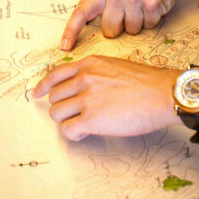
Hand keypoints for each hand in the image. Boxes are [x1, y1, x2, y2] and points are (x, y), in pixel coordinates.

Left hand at [33, 55, 177, 140]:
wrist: (161, 93)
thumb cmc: (145, 82)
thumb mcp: (114, 66)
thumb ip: (95, 73)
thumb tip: (82, 88)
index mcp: (89, 64)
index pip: (55, 74)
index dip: (43, 85)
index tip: (37, 93)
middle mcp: (84, 79)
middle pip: (54, 97)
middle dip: (61, 107)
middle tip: (73, 114)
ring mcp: (87, 99)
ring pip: (57, 113)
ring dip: (66, 121)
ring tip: (82, 124)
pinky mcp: (92, 120)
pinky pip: (67, 130)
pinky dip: (73, 134)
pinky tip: (85, 133)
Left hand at [61, 0, 177, 50]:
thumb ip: (100, 8)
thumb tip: (87, 34)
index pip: (82, 12)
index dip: (71, 30)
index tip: (65, 46)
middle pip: (110, 31)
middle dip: (118, 27)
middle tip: (126, 13)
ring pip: (131, 31)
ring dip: (136, 24)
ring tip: (139, 8)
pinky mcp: (152, 3)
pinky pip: (148, 26)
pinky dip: (150, 21)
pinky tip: (150, 8)